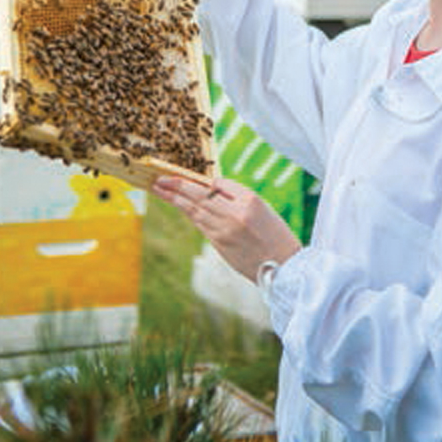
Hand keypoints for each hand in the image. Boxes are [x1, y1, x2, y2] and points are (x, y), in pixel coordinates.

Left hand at [151, 176, 301, 282]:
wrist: (284, 267)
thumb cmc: (275, 234)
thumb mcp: (262, 207)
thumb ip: (236, 195)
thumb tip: (210, 186)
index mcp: (248, 200)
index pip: (215, 184)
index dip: (193, 180)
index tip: (177, 174)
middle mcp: (234, 214)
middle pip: (198, 197)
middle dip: (176, 187)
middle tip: (158, 179)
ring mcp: (224, 232)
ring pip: (194, 211)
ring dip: (175, 199)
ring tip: (160, 190)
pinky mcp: (219, 245)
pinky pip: (200, 224)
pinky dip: (188, 213)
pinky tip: (179, 206)